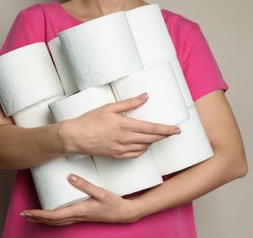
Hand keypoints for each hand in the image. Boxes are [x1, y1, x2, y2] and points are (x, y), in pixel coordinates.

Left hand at [21, 174, 140, 225]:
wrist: (124, 213)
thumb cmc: (113, 203)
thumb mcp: (100, 192)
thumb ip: (84, 184)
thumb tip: (69, 176)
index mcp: (79, 210)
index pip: (53, 215)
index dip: (39, 214)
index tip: (28, 211)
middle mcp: (77, 216)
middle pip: (52, 220)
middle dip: (37, 218)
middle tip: (24, 214)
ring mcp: (80, 217)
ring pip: (58, 221)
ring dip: (44, 220)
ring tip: (34, 216)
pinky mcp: (83, 216)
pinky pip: (64, 219)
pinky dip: (54, 219)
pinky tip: (53, 215)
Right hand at [62, 93, 180, 158]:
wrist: (75, 137)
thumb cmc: (90, 120)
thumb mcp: (109, 107)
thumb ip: (130, 103)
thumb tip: (145, 96)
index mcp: (125, 125)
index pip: (152, 128)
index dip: (166, 129)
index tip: (177, 129)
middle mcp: (125, 139)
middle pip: (151, 139)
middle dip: (163, 136)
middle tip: (170, 132)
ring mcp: (121, 149)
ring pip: (144, 148)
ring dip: (152, 143)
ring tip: (155, 137)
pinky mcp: (116, 156)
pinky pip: (134, 155)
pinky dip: (142, 150)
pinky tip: (142, 146)